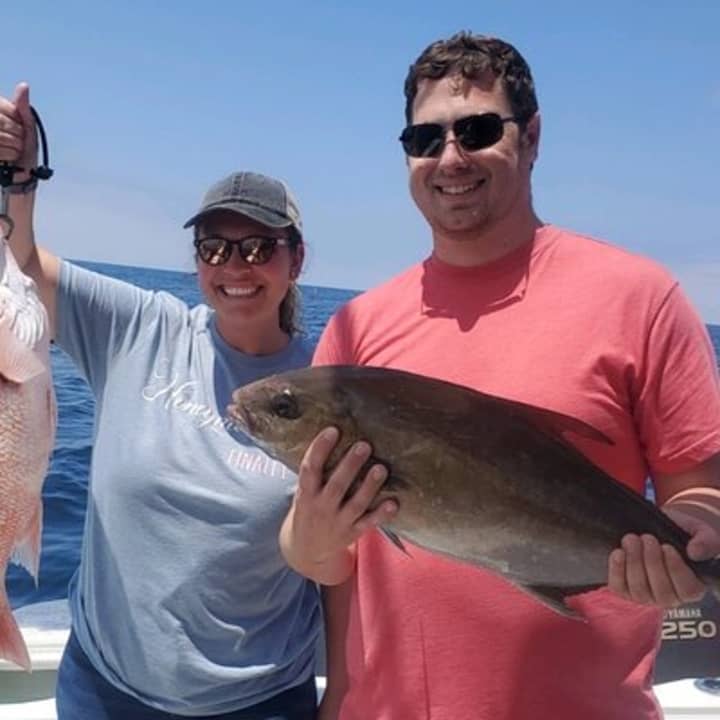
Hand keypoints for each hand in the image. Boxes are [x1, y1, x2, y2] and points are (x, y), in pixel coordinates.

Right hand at [0, 83, 37, 174]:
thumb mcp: (27, 128)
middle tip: (19, 144)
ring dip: (15, 147)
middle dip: (18, 136)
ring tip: (15, 152)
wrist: (22, 176)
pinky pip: (0, 149)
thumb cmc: (25, 151)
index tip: (21, 130)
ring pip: (1, 136)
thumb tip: (23, 85)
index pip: (10, 110)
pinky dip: (9, 155)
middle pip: (3, 122)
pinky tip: (10, 160)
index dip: (20, 122)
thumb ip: (22, 108)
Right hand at [279, 426, 397, 582]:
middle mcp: (321, 507)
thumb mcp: (304, 491)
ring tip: (381, 468)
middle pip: (336, 485)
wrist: (306, 550)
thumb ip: (317, 471)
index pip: (310, 469)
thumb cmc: (309, 508)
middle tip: (364, 445)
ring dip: (369, 486)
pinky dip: (381, 515)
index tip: (333, 430)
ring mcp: (338, 522)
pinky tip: (393, 503)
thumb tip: (334, 433)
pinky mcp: (352, 533)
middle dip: (350, 465)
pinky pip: (368, 524)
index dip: (320, 449)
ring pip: (356, 504)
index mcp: (306, 493)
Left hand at [607, 508, 719, 607]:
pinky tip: (618, 552)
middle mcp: (669, 597)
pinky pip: (619, 587)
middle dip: (652, 562)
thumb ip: (705, 541)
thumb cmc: (682, 534)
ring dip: (633, 563)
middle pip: (661, 592)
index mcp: (692, 588)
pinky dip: (616, 570)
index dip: (676, 570)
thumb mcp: (699, 532)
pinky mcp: (624, 590)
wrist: (657, 528)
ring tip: (631, 539)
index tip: (667, 547)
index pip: (687, 590)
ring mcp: (646, 596)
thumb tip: (695, 552)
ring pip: (639, 590)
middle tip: (647, 538)